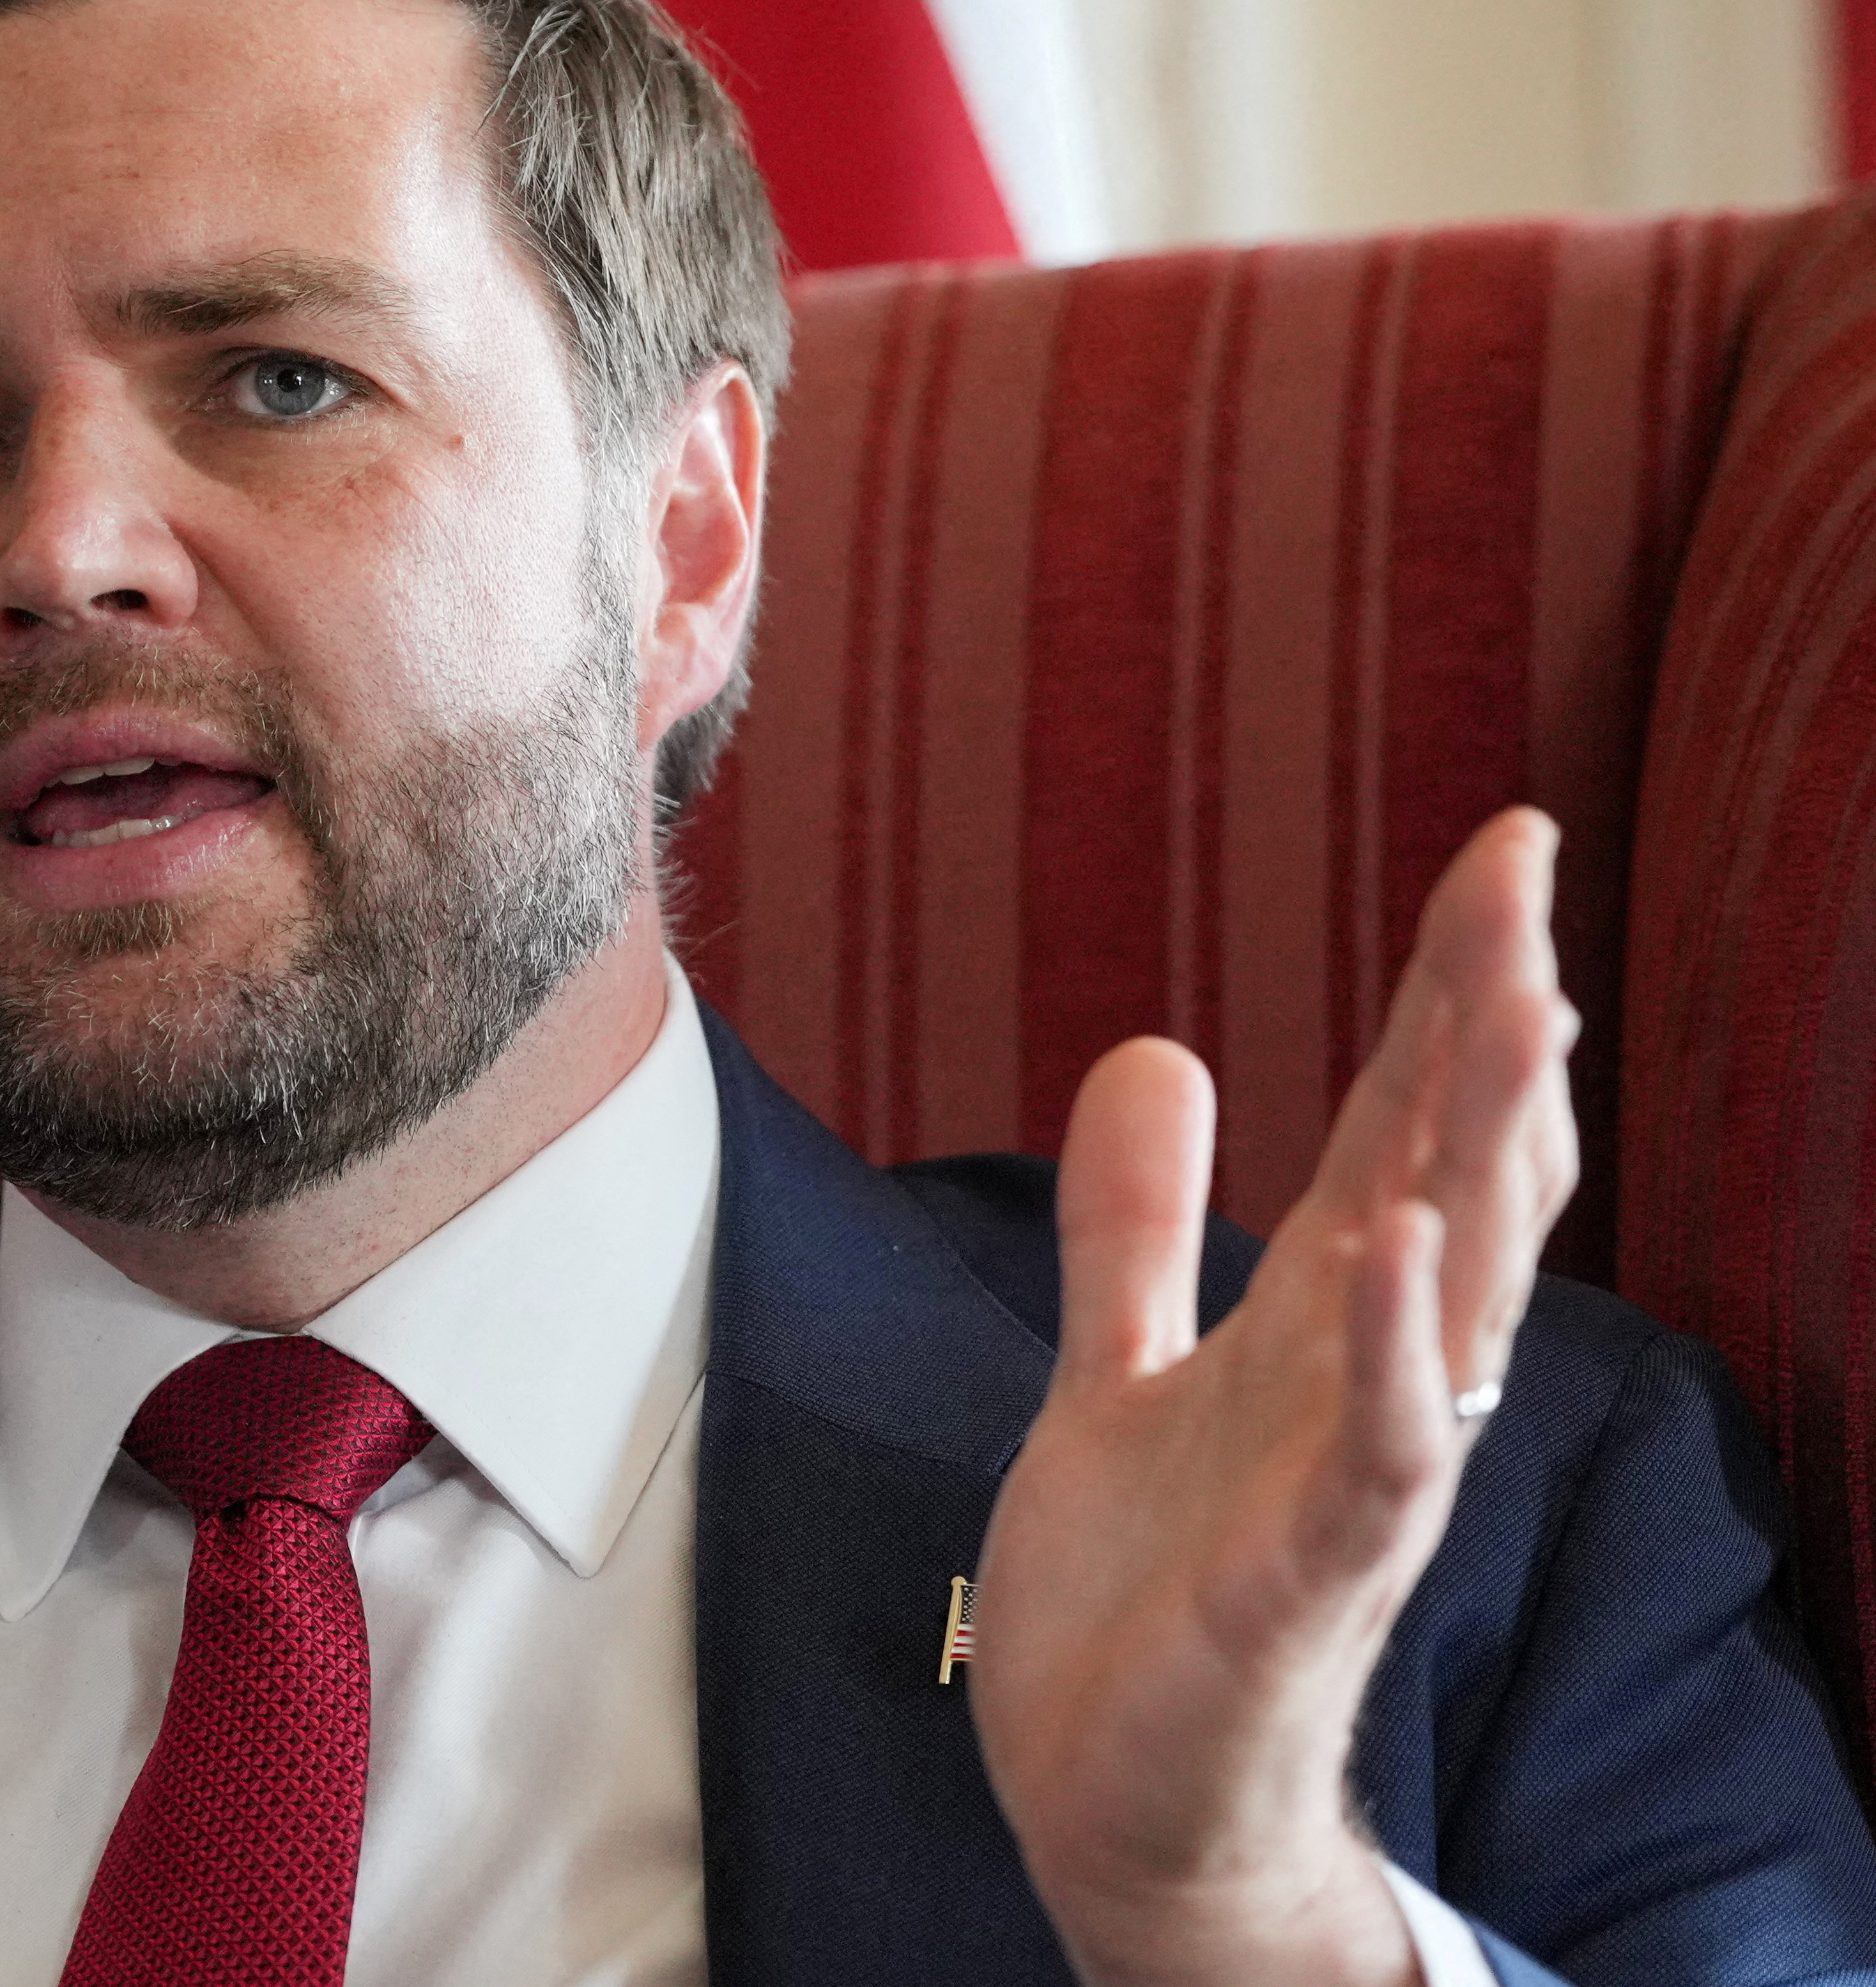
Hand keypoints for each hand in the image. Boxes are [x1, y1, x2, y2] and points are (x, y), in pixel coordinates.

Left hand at [971, 808, 1579, 1986]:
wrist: (1119, 1799)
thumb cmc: (1143, 1591)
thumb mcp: (1119, 1367)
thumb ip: (1139, 1222)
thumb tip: (1159, 1051)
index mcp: (1318, 1322)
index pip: (1404, 1124)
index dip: (1451, 989)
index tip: (1506, 844)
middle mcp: (1361, 1382)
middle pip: (1448, 1175)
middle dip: (1488, 1026)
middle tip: (1524, 870)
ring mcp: (1345, 1484)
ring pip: (1448, 1298)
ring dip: (1481, 1162)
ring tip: (1518, 1014)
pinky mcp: (1298, 1586)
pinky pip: (1370, 1462)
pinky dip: (1389, 1362)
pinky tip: (1391, 1253)